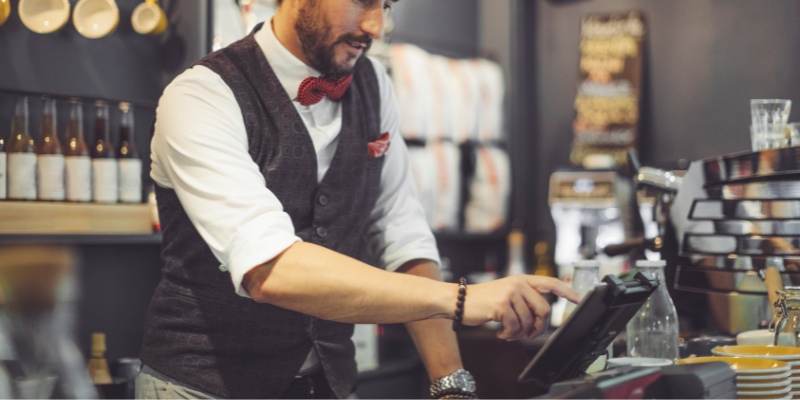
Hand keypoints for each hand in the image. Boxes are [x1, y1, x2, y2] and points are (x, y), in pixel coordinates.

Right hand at [462, 275, 580, 340]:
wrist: (458, 300)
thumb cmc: (483, 301)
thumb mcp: (506, 293)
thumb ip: (524, 298)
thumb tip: (541, 313)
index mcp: (522, 279)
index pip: (551, 283)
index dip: (567, 292)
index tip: (579, 299)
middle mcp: (518, 284)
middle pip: (544, 310)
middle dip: (539, 328)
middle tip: (530, 335)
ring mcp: (510, 293)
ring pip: (528, 322)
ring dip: (518, 333)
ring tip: (508, 332)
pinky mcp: (501, 305)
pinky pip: (515, 327)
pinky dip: (509, 335)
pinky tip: (501, 332)